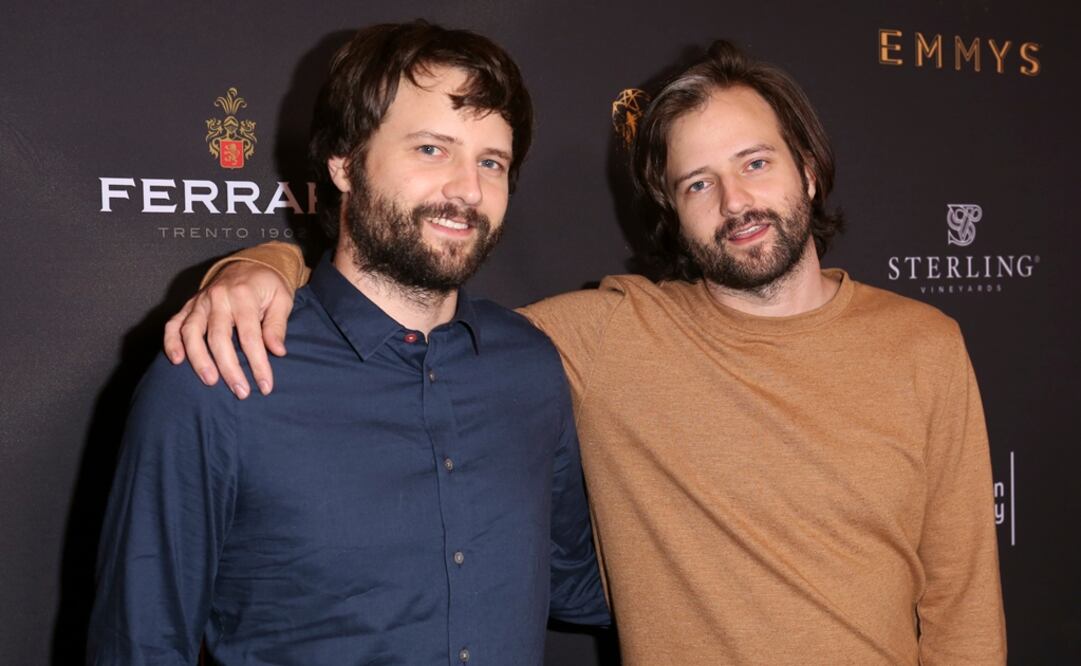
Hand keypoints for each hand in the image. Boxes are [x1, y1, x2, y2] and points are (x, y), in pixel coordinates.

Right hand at [163, 262, 293, 398]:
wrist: (249, 263)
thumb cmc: (268, 285)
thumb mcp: (282, 300)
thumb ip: (277, 326)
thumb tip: (277, 351)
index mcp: (244, 295)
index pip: (250, 336)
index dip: (257, 363)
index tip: (265, 386)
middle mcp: (218, 297)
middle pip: (219, 337)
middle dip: (229, 368)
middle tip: (240, 391)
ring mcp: (200, 301)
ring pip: (192, 332)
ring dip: (198, 359)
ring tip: (210, 381)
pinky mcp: (189, 305)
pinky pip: (174, 324)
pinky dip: (171, 341)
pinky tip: (177, 360)